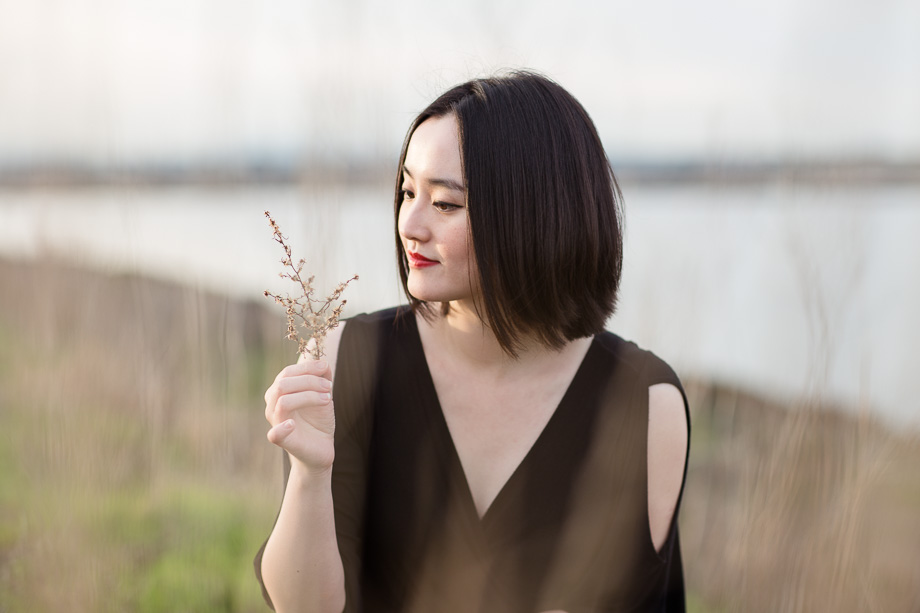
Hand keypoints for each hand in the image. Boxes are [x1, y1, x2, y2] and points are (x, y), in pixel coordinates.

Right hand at [264, 359, 335, 474]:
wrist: (321, 446)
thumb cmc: (318, 419)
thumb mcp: (323, 394)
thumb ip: (323, 377)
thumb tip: (323, 363)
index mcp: (280, 392)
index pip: (287, 372)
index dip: (306, 368)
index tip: (325, 368)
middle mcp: (273, 405)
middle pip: (283, 384)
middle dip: (309, 381)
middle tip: (329, 387)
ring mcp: (276, 422)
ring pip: (283, 402)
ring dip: (308, 396)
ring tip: (328, 399)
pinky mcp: (282, 441)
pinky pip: (274, 433)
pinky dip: (283, 427)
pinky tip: (293, 424)